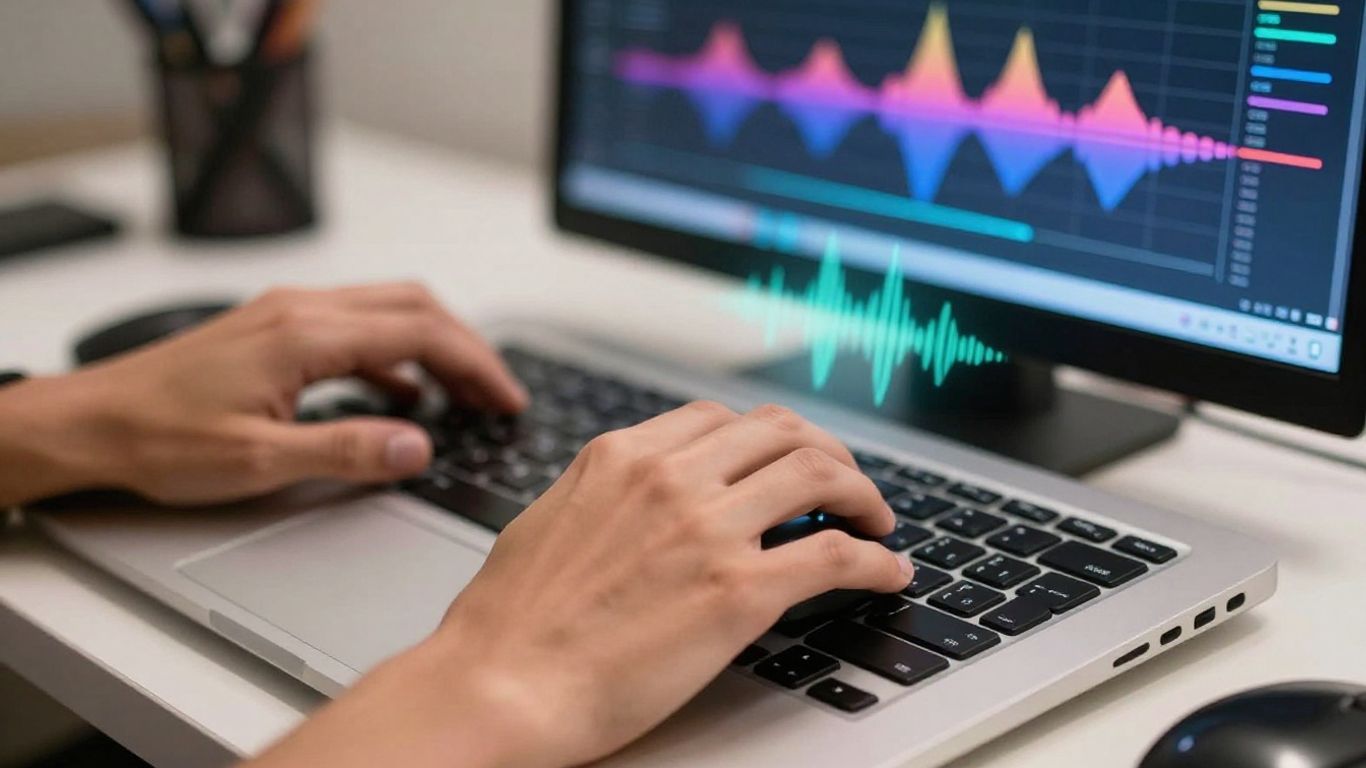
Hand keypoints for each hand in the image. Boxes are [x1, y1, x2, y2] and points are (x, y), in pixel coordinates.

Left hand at [0, 283, 526, 506]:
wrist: (89, 423)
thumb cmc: (157, 438)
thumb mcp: (258, 461)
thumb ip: (346, 451)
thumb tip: (417, 446)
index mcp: (305, 334)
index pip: (421, 332)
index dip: (476, 365)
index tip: (507, 399)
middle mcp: (300, 310)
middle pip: (414, 306)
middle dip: (468, 348)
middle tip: (499, 394)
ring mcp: (286, 314)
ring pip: (388, 310)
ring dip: (435, 346)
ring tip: (466, 393)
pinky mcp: (273, 330)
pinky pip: (356, 328)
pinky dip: (395, 355)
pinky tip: (403, 394)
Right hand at [248, 402, 911, 767]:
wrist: (498, 686)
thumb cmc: (510, 625)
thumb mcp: (553, 522)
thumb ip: (608, 495)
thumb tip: (641, 498)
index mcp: (622, 456)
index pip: (722, 420)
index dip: (770, 439)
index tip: (787, 462)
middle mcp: (670, 476)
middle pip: (782, 432)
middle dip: (828, 454)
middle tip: (846, 487)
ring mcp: (708, 529)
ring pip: (820, 474)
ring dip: (863, 495)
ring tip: (876, 521)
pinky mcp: (740, 591)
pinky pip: (835, 555)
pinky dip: (875, 558)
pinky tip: (887, 570)